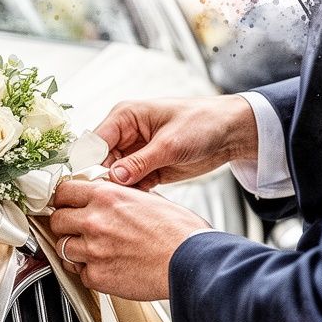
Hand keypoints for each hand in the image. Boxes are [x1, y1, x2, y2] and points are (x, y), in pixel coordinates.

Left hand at [49, 180, 210, 300]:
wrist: (191, 262)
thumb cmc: (180, 232)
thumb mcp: (148, 199)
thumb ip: (120, 197)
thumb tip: (108, 197)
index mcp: (106, 196)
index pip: (63, 192)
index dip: (64, 200)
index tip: (66, 205)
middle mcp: (95, 221)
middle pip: (56, 221)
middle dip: (65, 225)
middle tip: (76, 229)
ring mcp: (93, 250)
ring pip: (62, 248)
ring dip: (74, 250)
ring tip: (93, 251)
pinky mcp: (97, 276)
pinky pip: (79, 273)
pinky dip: (88, 272)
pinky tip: (105, 267)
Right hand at [94, 94, 257, 189]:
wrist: (231, 133)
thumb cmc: (203, 123)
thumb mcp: (171, 143)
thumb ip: (140, 162)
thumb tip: (114, 178)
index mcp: (124, 117)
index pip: (94, 143)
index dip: (90, 165)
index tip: (92, 187)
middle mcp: (125, 135)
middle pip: (99, 163)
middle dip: (103, 182)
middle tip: (110, 201)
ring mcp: (134, 154)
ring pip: (113, 177)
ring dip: (118, 191)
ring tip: (126, 204)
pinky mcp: (146, 169)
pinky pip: (130, 186)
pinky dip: (132, 195)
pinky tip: (139, 204)